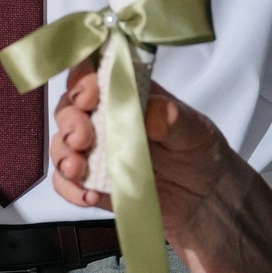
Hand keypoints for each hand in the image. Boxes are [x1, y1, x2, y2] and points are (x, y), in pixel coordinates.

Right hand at [51, 66, 242, 249]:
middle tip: (82, 136)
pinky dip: (71, 188)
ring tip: (78, 168)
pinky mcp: (95, 184)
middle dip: (69, 119)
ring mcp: (98, 152)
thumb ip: (174, 119)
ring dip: (64, 154)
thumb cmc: (201, 152)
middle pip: (69, 108)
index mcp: (129, 92)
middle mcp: (106, 118)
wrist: (208, 200)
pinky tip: (87, 194)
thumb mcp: (196, 130)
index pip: (94, 72)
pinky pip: (70, 184)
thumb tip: (154, 113)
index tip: (89, 94)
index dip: (83, 77)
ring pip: (63, 145)